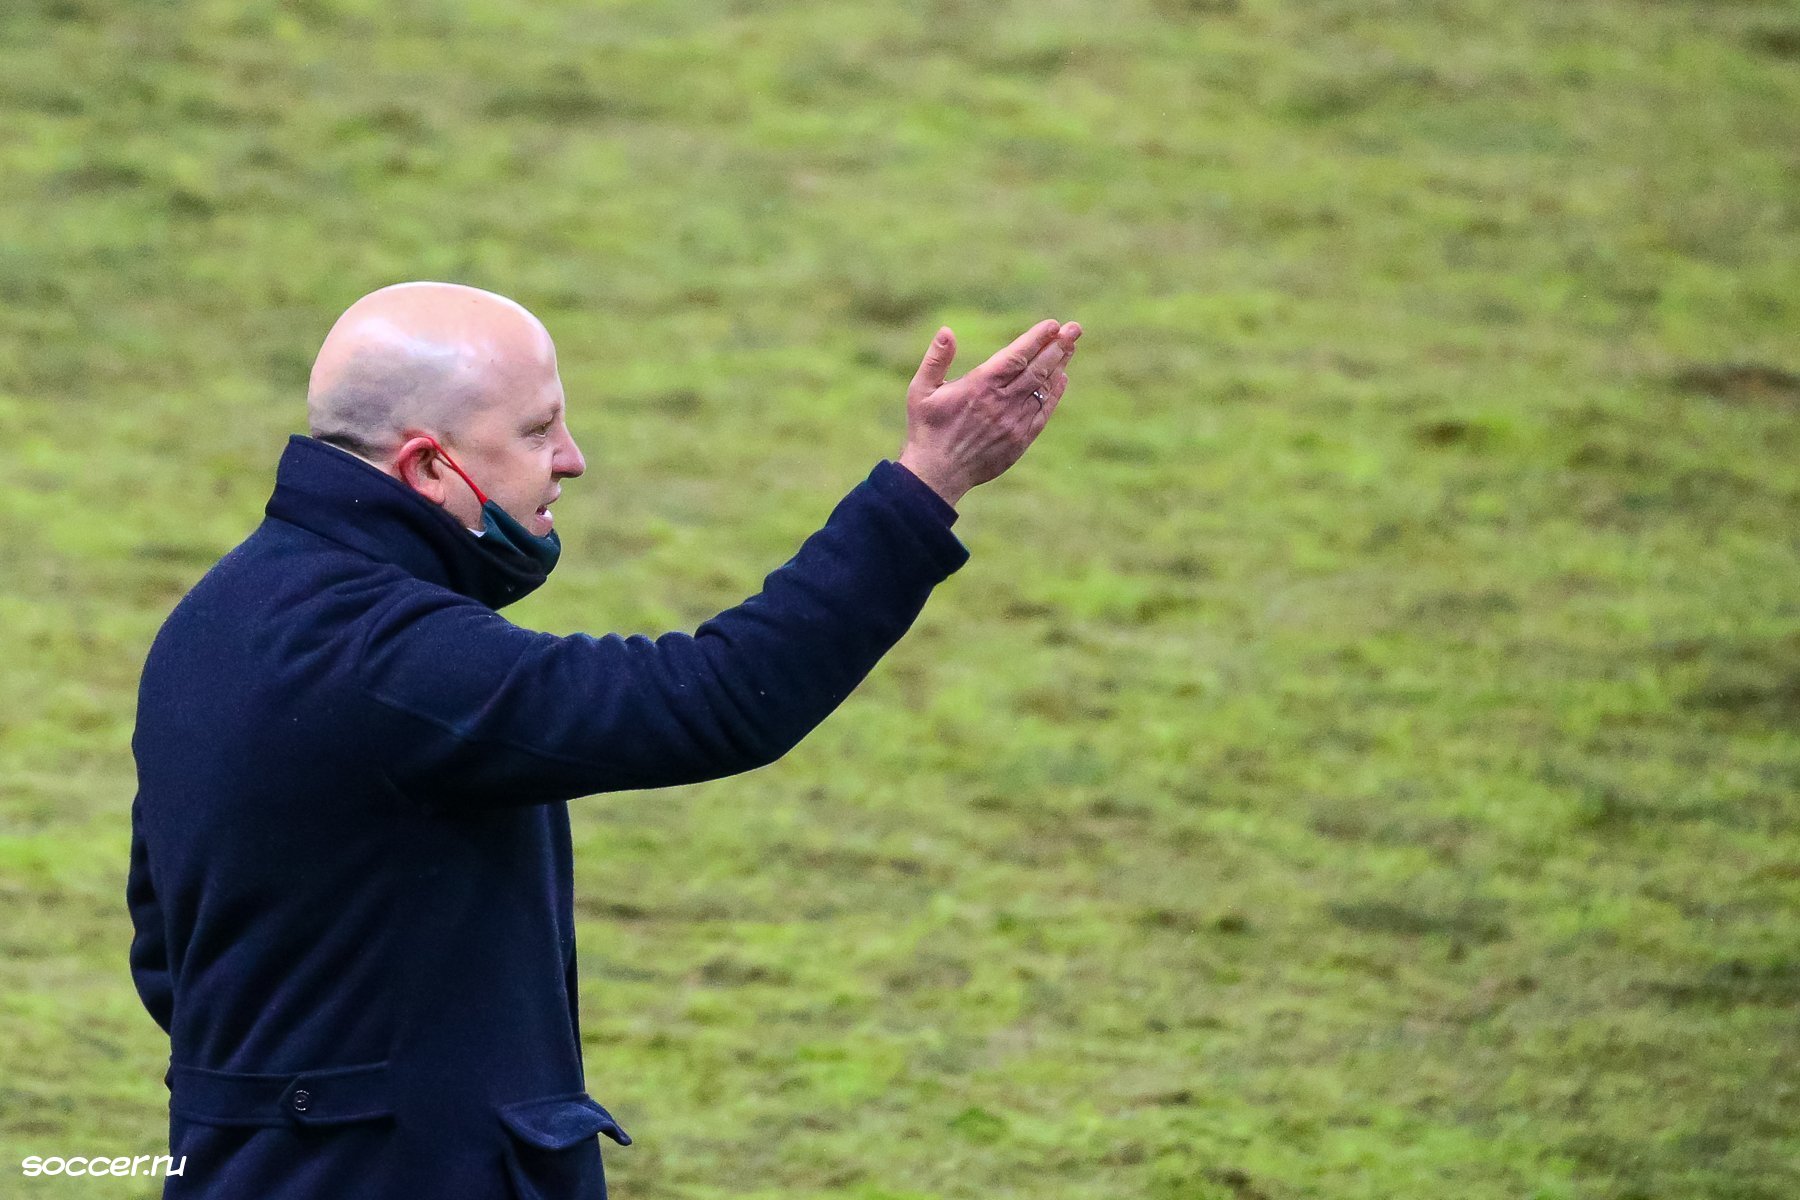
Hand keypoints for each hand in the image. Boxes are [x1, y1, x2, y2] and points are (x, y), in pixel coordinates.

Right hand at [896, 318, 1080, 507]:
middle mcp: (1001, 402)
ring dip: (1059, 366)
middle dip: (1058, 346)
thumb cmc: (927, 428)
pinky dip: (1054, 394)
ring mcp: (1014, 422)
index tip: (1052, 324)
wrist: (937, 473)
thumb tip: (947, 330)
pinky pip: (1043, 412)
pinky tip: (1062, 378)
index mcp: (980, 386)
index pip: (1016, 355)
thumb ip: (935, 359)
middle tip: (1075, 328)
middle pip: (1037, 369)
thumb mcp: (921, 390)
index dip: (1037, 338)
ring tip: (1071, 346)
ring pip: (1043, 388)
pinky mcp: (1020, 440)